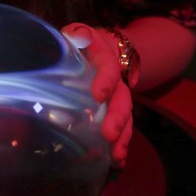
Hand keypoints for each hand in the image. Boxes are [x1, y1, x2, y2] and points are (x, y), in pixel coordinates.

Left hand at [62, 23, 132, 167]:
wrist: (100, 46)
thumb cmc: (80, 41)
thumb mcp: (76, 34)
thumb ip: (74, 35)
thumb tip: (70, 37)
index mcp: (103, 56)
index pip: (108, 67)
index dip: (105, 81)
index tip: (98, 96)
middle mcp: (116, 77)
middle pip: (122, 97)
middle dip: (117, 117)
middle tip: (109, 135)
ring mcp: (117, 96)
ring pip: (125, 116)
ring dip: (122, 136)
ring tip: (117, 156)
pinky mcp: (114, 110)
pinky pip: (122, 127)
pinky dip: (120, 144)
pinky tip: (117, 161)